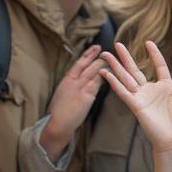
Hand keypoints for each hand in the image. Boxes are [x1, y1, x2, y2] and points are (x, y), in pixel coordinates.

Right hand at [39, 45, 107, 160]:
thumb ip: (70, 86)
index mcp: (66, 80)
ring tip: (113, 59)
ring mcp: (80, 87)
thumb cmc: (59, 112)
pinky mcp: (86, 96)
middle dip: (98, 57)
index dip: (88, 55)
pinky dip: (105, 77)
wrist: (58, 123)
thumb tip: (76, 81)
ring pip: (94, 72)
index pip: (78, 63)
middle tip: (107, 50)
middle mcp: (73, 81)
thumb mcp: (62, 94)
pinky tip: (112, 73)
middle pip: (87, 65)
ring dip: (104, 65)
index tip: (95, 48)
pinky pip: (97, 83)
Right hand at [102, 41, 171, 153]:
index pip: (159, 66)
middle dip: (125, 57)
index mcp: (166, 87)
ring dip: (115, 66)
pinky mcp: (136, 105)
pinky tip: (105, 72)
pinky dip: (114, 82)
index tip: (148, 42)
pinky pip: (123, 91)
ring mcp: (142, 97)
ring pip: (126, 78)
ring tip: (106, 54)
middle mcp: (151, 90)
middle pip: (135, 69)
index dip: (154, 54)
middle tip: (117, 44)